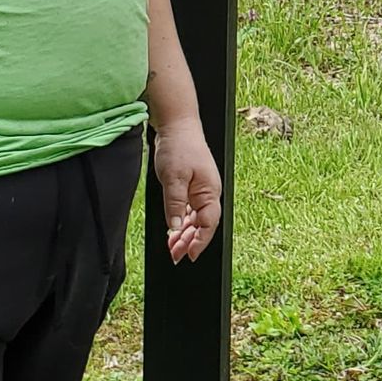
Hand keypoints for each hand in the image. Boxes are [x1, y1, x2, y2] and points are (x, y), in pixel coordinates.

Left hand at [153, 119, 221, 263]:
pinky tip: (173, 229)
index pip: (208, 225)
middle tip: (175, 255)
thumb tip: (174, 227)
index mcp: (209, 192)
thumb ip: (174, 203)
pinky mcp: (191, 186)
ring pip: (194, 219)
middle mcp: (207, 193)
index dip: (199, 242)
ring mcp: (200, 190)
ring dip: (184, 233)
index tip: (189, 255)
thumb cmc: (179, 147)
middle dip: (189, 241)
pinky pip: (188, 209)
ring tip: (172, 246)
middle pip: (202, 225)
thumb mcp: (173, 177)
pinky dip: (180, 220)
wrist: (177, 125)